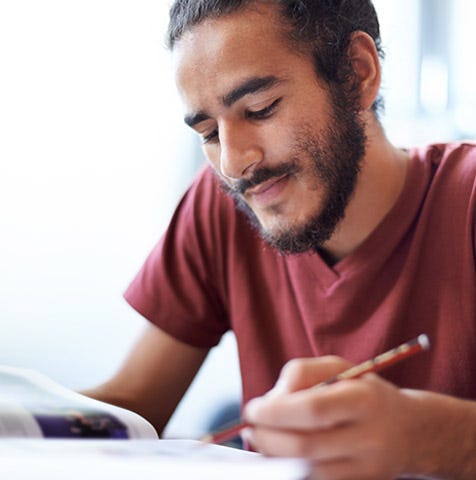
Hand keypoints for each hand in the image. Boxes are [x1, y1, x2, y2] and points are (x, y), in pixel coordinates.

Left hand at [243, 356, 421, 479]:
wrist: (412, 430)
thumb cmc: (362, 390)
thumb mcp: (337, 368)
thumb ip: (301, 375)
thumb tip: (270, 402)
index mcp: (364, 399)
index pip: (313, 409)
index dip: (276, 412)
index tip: (252, 409)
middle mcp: (369, 437)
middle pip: (306, 447)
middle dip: (267, 439)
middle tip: (250, 428)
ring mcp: (367, 469)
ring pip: (308, 472)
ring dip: (273, 458)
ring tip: (259, 440)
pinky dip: (290, 470)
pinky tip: (278, 455)